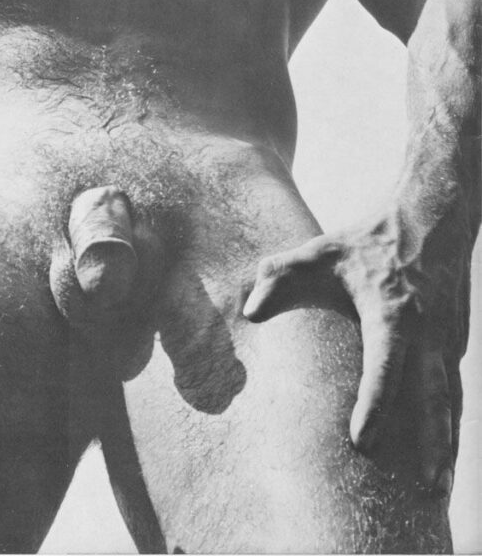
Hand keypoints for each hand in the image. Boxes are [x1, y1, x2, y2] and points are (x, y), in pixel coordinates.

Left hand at [242, 213, 470, 493]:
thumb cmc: (369, 236)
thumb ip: (280, 274)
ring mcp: (446, 337)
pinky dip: (450, 422)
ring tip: (436, 486)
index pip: (385, 366)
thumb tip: (248, 309)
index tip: (362, 441)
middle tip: (423, 489)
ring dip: (445, 442)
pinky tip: (443, 450)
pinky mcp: (454, 340)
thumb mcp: (322, 249)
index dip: (374, 404)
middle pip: (431, 397)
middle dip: (428, 444)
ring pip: (448, 399)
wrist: (432, 214)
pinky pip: (452, 389)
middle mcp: (426, 330)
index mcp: (392, 312)